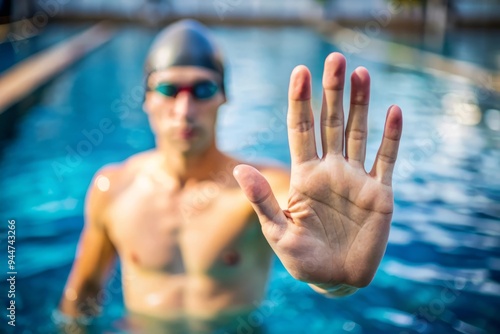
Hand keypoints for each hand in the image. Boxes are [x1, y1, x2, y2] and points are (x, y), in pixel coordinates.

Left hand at [234, 52, 401, 287]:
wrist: (336, 280)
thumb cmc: (303, 259)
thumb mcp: (278, 231)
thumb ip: (261, 200)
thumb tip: (238, 169)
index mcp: (305, 176)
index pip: (301, 130)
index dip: (300, 101)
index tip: (300, 72)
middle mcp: (331, 170)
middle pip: (330, 122)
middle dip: (332, 91)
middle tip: (334, 58)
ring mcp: (356, 179)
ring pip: (358, 133)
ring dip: (360, 104)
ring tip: (361, 73)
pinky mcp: (379, 193)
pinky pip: (386, 159)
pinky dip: (391, 136)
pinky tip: (393, 110)